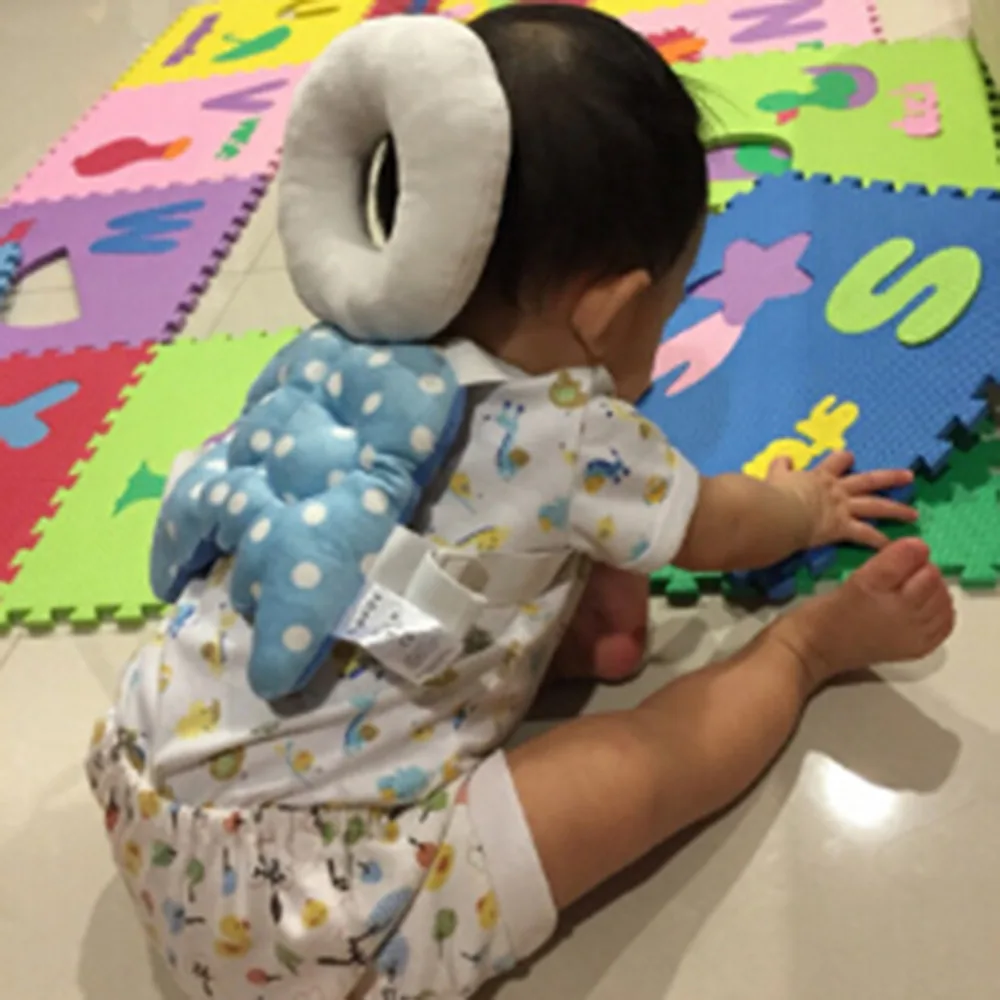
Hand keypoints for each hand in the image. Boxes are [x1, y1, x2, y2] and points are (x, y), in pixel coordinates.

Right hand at [767, 451, 916, 549]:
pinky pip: (865, 534)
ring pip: (876, 506)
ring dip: (896, 510)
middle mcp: (838, 489)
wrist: (781, 511)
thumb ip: (780, 466)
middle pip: (869, 480)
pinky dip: (878, 540)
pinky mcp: (842, 527)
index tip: (851, 456)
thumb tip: (784, 458)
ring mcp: (843, 508)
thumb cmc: (776, 493)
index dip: (844, 459)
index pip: (837, 461)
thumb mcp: (775, 474)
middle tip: (908, 476)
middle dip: (890, 477)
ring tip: (913, 514)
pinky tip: (891, 545)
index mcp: (821, 476)